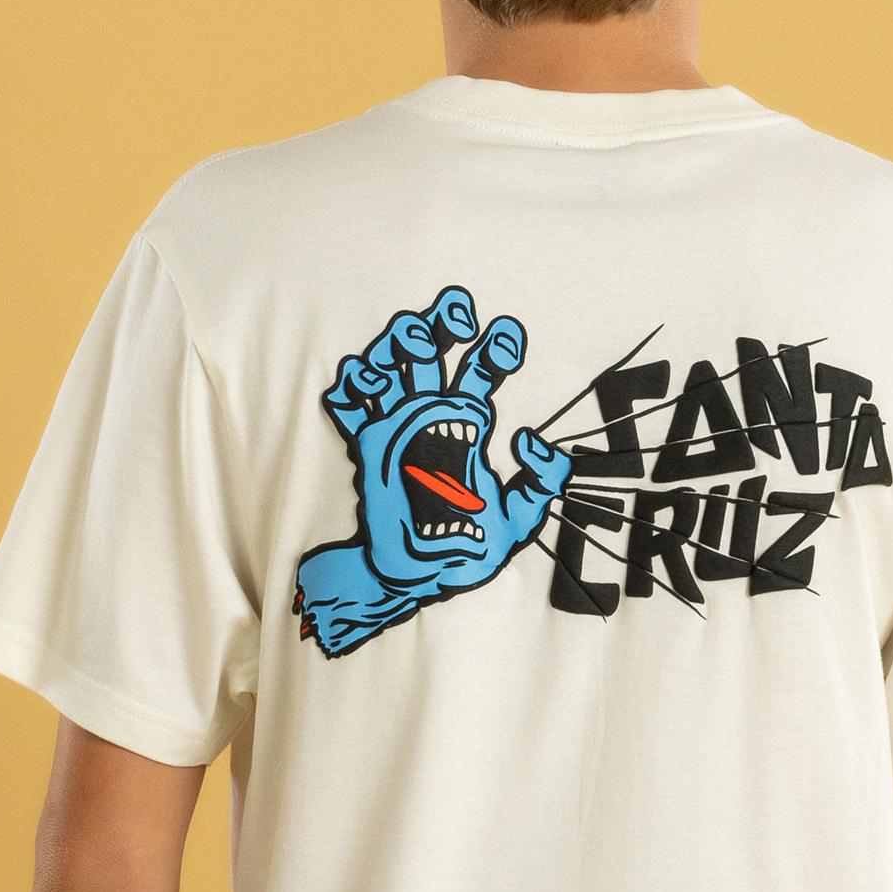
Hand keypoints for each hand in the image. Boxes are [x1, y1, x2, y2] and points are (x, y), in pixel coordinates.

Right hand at [296, 286, 572, 655]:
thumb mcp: (521, 517)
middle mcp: (431, 417)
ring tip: (415, 342)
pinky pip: (350, 403)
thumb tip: (530, 440)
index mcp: (468, 424)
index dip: (495, 346)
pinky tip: (370, 381)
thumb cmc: (469, 547)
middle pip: (431, 350)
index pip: (481, 369)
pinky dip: (352, 381)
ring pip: (390, 364)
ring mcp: (397, 427)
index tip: (507, 338)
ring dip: (398, 340)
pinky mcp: (368, 447)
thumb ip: (542, 480)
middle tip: (459, 315)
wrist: (421, 576)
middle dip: (442, 320)